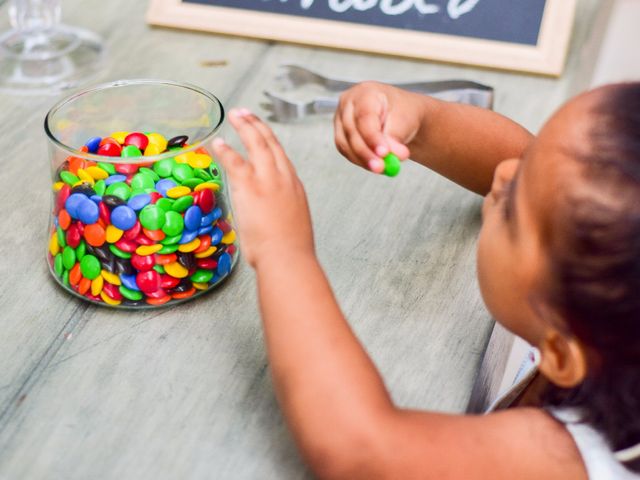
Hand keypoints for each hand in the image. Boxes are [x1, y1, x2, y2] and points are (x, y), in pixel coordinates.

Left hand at [212, 109, 314, 268]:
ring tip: (235, 115)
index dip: (270, 140)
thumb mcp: (292, 224)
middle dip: (257, 125)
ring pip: (257, 144)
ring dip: (245, 126)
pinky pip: (235, 161)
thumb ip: (282, 212)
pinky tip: (219, 142)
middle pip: (270, 143)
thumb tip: (273, 216)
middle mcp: (283, 177)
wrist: (287, 257)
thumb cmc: (289, 249)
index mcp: (294, 186)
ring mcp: (267, 180)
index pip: (281, 157)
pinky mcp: (250, 186)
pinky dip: (226, 150)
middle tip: (246, 113)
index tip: (262, 131)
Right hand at [334, 82, 428, 172]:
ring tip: (384, 168)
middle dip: (367, 153)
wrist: (400, 116)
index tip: (384, 153)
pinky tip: (375, 164)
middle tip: (382, 167)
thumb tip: (387, 156)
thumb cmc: (402, 113)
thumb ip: (394, 137)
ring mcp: (341, 118)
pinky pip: (346, 151)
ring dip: (364, 160)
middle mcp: (348, 103)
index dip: (373, 137)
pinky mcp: (341, 134)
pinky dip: (360, 160)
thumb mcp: (404, 122)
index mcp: (366, 92)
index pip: (365, 117)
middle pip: (351, 131)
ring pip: (346, 144)